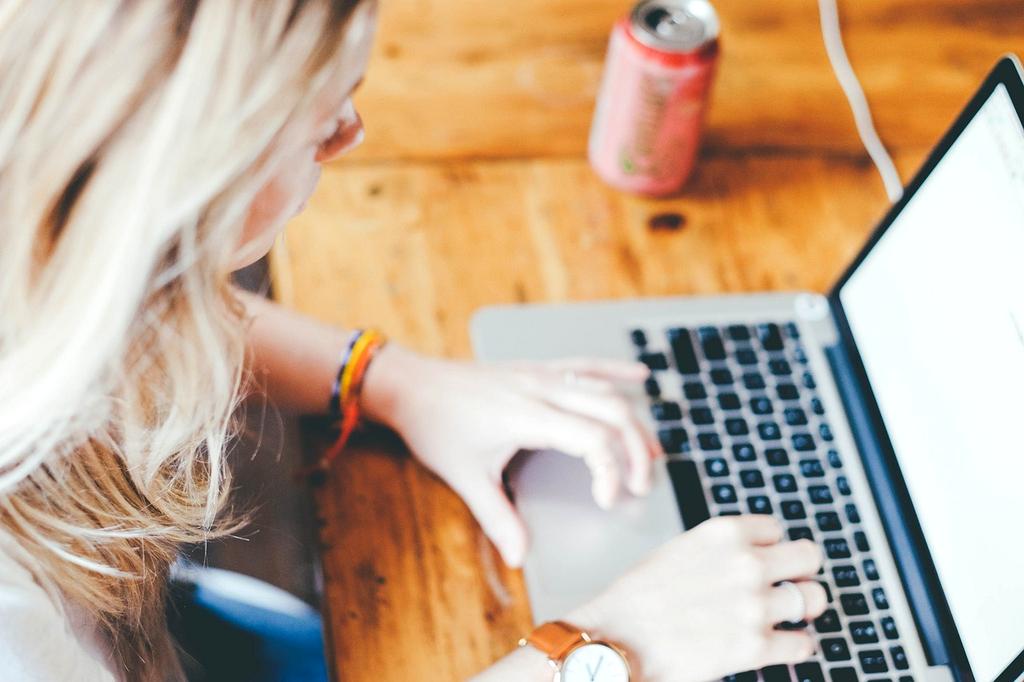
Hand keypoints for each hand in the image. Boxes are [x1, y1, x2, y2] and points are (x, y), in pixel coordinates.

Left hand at [359, 344, 662, 566]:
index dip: (611, 471)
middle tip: (641, 486)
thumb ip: (497, 517)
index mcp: (528, 416)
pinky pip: (585, 365)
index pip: (593, 439)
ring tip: (652, 453)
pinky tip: (639, 377)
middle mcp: (542, 390)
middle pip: (612, 411)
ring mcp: (541, 375)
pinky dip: (615, 371)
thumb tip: (519, 554)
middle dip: (637, 450)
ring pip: (604, 390)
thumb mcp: (465, 476)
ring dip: (633, 420)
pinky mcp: (536, 369)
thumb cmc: (435, 426)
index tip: (608, 501)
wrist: (411, 385)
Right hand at [567, 515, 827, 681]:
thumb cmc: (639, 599)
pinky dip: (795, 647)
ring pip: (814, 600)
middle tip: (788, 587)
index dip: (769, 548)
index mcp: (724, 534)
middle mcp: (746, 564)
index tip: (764, 561)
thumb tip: (751, 555)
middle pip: (809, 557)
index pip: (776, 529)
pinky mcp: (756, 648)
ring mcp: (754, 606)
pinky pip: (804, 644)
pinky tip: (776, 646)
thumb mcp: (680, 550)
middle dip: (799, 573)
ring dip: (801, 610)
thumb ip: (720, 549)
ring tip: (784, 618)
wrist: (616, 640)